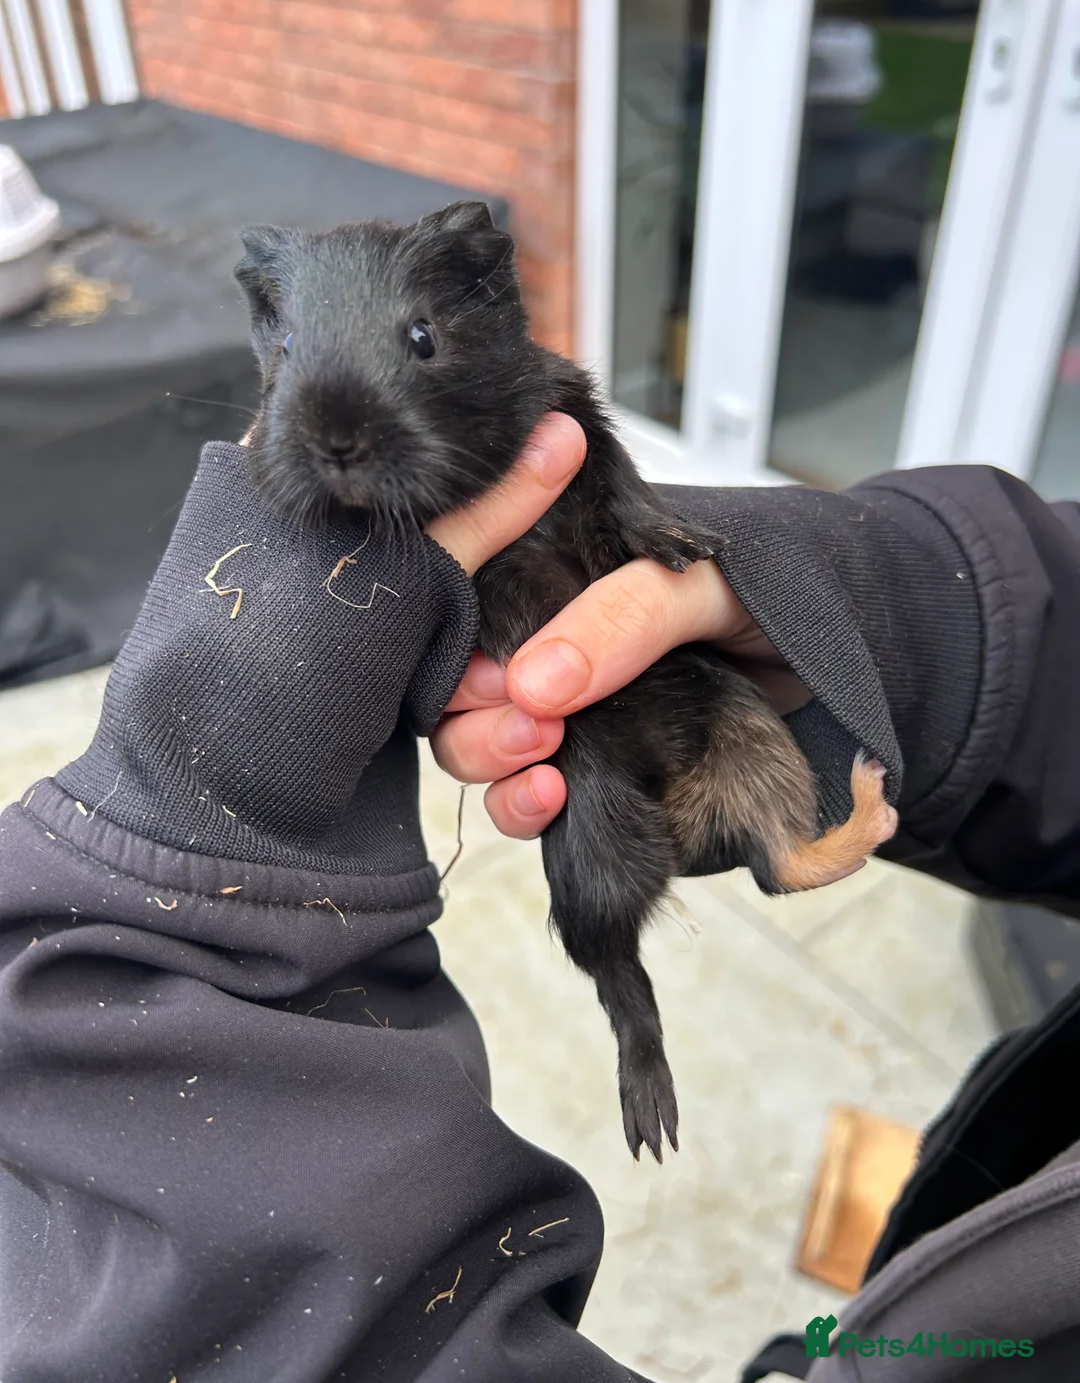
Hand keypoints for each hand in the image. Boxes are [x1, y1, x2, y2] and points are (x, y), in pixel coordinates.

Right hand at [429, 428, 810, 839]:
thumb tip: (535, 686)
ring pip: (482, 750)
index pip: (465, 607)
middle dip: (473, 718)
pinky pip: (530, 804)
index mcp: (558, 581)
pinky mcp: (598, 777)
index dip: (459, 644)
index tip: (493, 671)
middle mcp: (550, 650)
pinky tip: (552, 802)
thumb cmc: (781, 589)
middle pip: (458, 692)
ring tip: (545, 771)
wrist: (857, 649)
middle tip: (531, 728)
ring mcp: (571, 718)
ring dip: (492, 768)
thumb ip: (627, 614)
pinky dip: (524, 810)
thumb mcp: (703, 580)